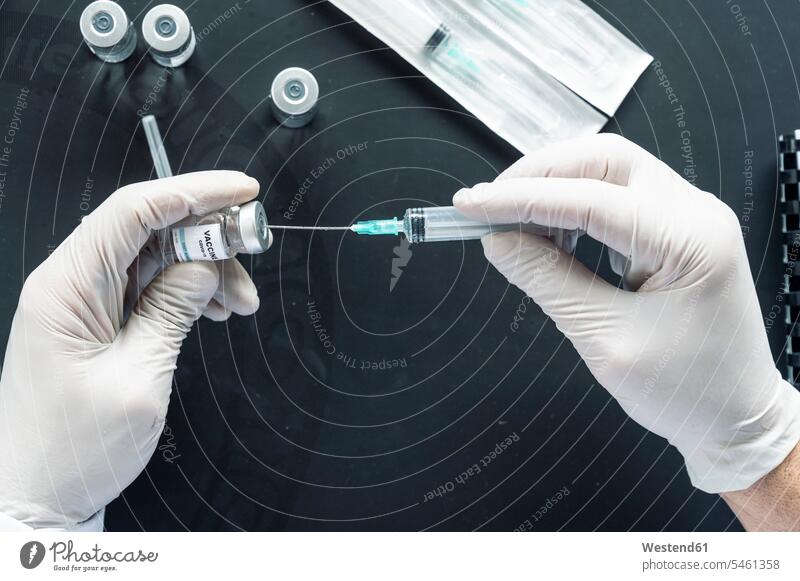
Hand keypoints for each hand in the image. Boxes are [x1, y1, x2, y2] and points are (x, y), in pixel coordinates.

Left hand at [0, 171, 262, 528]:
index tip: (244, 192)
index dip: (195, 192)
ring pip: (156, 257)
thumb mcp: (138, 377)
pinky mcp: (97, 322)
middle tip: (252, 262)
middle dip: (208, 238)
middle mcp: (71, 283)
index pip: (134, 210)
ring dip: (204, 271)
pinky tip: (214, 310)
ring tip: (238, 304)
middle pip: (149, 229)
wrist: (36, 498)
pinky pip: (149, 287)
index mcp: (67, 286)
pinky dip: (187, 292)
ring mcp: (83, 302)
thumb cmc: (75, 449)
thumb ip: (172, 310)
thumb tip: (204, 265)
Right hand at [453, 133, 799, 492]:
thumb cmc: (684, 390)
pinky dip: (575, 207)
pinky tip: (547, 232)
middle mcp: (695, 212)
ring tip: (510, 219)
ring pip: (610, 172)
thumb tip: (497, 241)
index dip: (520, 200)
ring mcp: (690, 218)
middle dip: (539, 175)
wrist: (737, 419)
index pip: (588, 199)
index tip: (469, 206)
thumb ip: (547, 280)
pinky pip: (618, 198)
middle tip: (487, 203)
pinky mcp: (677, 232)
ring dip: (556, 187)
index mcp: (688, 238)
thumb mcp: (604, 338)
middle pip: (604, 161)